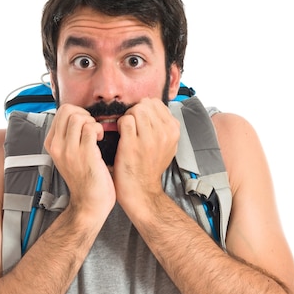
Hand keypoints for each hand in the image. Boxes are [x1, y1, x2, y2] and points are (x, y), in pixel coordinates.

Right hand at [44, 104, 115, 219]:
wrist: (89, 203)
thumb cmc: (84, 181)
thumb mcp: (68, 157)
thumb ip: (69, 138)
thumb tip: (78, 119)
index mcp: (52, 144)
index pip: (60, 113)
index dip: (77, 113)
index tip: (85, 125)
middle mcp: (57, 146)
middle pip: (68, 110)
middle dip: (84, 114)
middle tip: (91, 128)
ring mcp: (70, 150)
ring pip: (79, 117)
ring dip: (92, 122)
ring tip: (96, 136)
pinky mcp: (84, 154)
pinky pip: (91, 128)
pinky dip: (99, 130)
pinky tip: (100, 140)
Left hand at [113, 98, 179, 212]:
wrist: (142, 190)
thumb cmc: (151, 167)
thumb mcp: (168, 146)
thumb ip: (164, 126)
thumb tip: (154, 109)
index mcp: (173, 130)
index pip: (156, 103)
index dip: (144, 110)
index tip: (141, 123)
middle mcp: (164, 132)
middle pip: (145, 104)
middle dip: (135, 112)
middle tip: (132, 128)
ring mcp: (149, 138)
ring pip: (135, 110)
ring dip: (127, 118)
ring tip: (127, 133)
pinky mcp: (132, 144)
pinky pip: (125, 121)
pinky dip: (119, 125)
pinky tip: (121, 137)